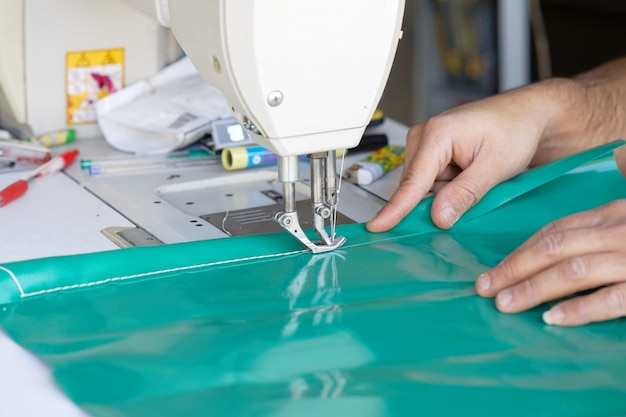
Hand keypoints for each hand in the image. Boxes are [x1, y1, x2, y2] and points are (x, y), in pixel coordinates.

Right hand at [366, 86, 550, 231]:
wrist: (530, 115)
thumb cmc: (516, 128)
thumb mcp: (495, 166)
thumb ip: (464, 194)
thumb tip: (438, 217)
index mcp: (437, 133)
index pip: (412, 181)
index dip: (396, 208)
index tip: (378, 226)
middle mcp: (425, 137)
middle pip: (417, 188)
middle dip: (440, 200)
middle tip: (475, 191)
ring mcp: (428, 145)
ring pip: (426, 189)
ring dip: (449, 194)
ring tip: (478, 177)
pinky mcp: (435, 154)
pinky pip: (434, 184)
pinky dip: (451, 189)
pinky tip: (471, 178)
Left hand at [476, 200, 625, 325]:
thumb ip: (596, 235)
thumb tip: (553, 254)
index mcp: (611, 215)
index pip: (554, 232)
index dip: (519, 252)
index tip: (493, 270)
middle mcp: (617, 231)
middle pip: (554, 248)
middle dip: (514, 269)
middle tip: (484, 288)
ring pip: (573, 271)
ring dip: (532, 288)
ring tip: (504, 304)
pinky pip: (610, 299)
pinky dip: (577, 309)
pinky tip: (550, 317)